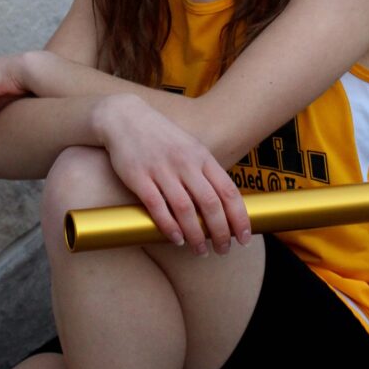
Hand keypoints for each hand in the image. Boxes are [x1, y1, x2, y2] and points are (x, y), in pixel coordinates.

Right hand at [93, 94, 250, 255]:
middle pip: (210, 203)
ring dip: (196, 235)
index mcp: (202, 157)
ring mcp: (161, 169)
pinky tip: (176, 239)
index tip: (244, 238)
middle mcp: (185, 163)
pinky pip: (157, 206)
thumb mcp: (190, 148)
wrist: (124, 118)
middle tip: (223, 250)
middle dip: (220, 232)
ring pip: (185, 209)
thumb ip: (205, 172)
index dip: (239, 217)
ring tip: (200, 251)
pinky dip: (169, 226)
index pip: (228, 191)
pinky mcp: (138, 176)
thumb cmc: (161, 138)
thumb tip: (224, 204)